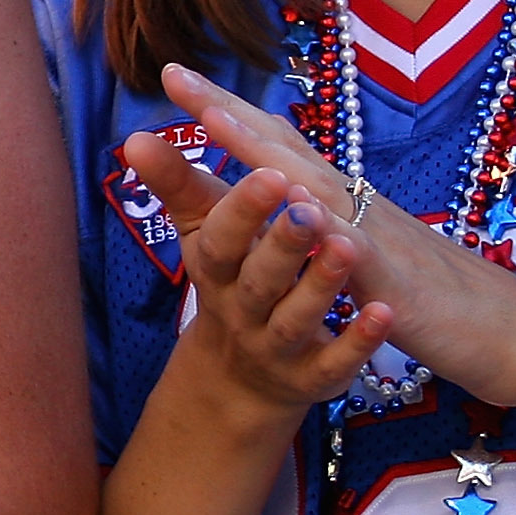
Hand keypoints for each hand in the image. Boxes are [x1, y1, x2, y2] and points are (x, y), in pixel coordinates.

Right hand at [126, 128, 391, 422]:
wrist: (240, 376)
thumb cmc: (227, 281)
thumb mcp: (201, 235)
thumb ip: (177, 185)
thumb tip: (134, 138)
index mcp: (215, 270)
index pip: (220, 240)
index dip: (242, 210)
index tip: (269, 174)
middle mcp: (242, 310)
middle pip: (259, 280)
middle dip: (283, 245)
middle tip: (308, 208)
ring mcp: (279, 346)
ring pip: (297, 319)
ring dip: (321, 285)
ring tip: (345, 247)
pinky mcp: (314, 376)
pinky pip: (336, 362)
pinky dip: (358, 340)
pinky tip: (382, 313)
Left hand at [161, 65, 515, 409]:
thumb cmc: (442, 297)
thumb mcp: (371, 256)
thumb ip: (331, 225)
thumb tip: (294, 198)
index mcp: (345, 203)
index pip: (280, 146)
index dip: (228, 112)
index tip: (175, 78)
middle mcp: (358, 207)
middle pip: (286, 149)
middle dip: (228, 112)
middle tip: (175, 74)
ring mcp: (380, 241)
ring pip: (317, 189)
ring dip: (268, 156)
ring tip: (218, 123)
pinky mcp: (401, 287)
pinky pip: (365, 261)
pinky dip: (336, 240)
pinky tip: (306, 222)